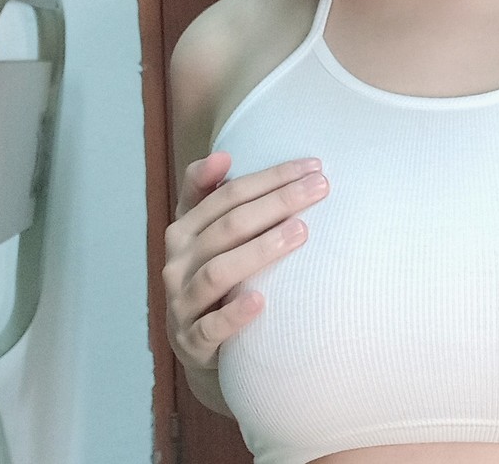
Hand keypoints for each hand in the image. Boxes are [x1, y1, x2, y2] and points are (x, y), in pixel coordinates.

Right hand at [163, 151, 329, 371]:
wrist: (201, 344)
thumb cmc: (215, 271)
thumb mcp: (208, 232)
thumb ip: (212, 193)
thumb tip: (222, 155)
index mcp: (183, 230)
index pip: (228, 194)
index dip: (271, 177)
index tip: (313, 165)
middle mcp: (177, 263)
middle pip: (230, 225)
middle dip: (278, 202)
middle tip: (320, 188)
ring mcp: (182, 303)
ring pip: (219, 271)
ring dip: (261, 250)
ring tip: (301, 232)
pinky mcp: (192, 342)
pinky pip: (211, 328)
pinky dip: (235, 314)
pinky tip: (262, 302)